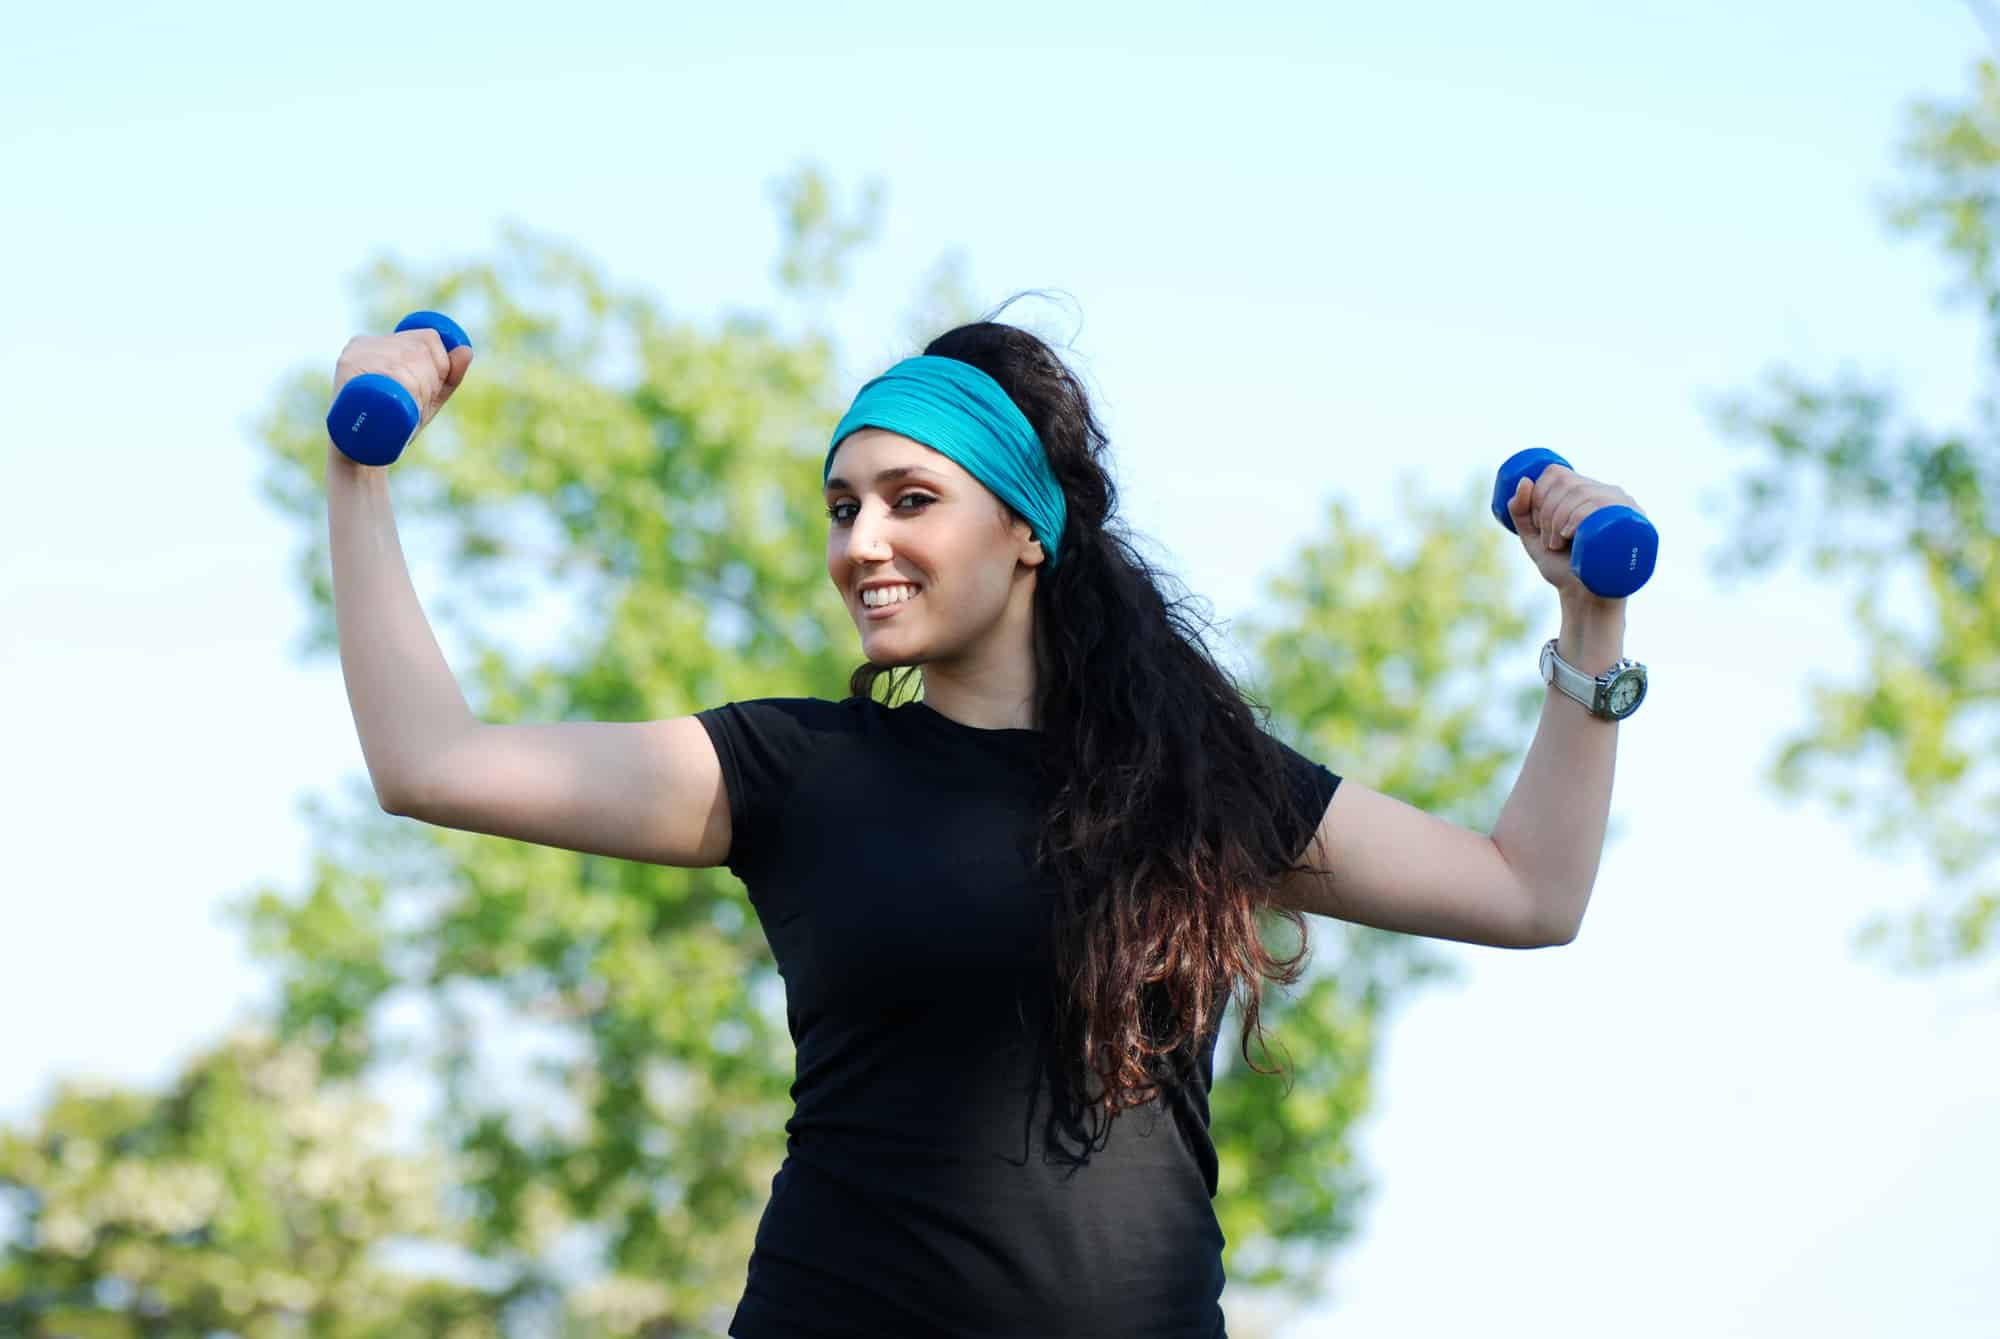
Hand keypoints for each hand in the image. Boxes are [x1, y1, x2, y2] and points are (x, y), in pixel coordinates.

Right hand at [331, 327, 473, 443]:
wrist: (362, 453)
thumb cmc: (396, 423)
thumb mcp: (429, 397)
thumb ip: (450, 376)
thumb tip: (467, 349)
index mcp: (381, 342)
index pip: (426, 337)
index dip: (441, 363)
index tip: (433, 389)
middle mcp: (364, 344)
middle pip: (417, 348)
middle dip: (430, 379)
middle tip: (420, 403)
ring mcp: (353, 357)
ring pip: (404, 362)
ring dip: (418, 388)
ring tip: (409, 406)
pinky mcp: (346, 372)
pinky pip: (385, 371)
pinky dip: (403, 386)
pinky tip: (402, 399)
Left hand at [1504, 464, 1646, 601]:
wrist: (1586, 599)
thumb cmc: (1563, 566)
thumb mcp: (1535, 538)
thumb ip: (1520, 512)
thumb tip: (1523, 481)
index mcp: (1589, 491)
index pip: (1557, 473)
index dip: (1538, 494)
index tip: (1537, 523)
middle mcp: (1610, 494)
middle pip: (1569, 484)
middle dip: (1547, 513)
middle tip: (1549, 541)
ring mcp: (1625, 508)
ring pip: (1583, 494)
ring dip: (1558, 519)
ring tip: (1557, 544)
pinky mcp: (1635, 527)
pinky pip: (1603, 507)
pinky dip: (1578, 516)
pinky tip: (1570, 534)